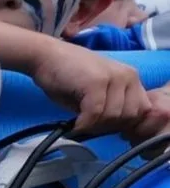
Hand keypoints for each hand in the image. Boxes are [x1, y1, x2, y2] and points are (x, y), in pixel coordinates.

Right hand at [31, 38, 169, 140]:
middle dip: (108, 127)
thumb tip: (114, 130)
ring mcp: (114, 77)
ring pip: (113, 117)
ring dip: (95, 126)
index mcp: (131, 79)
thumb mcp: (97, 95)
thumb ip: (111, 107)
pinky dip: (83, 124)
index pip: (142, 111)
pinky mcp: (96, 82)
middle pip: (129, 117)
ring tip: (81, 123)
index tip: (103, 126)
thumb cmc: (67, 78)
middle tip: (90, 126)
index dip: (124, 124)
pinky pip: (95, 114)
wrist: (46, 57)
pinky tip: (74, 125)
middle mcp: (128, 76)